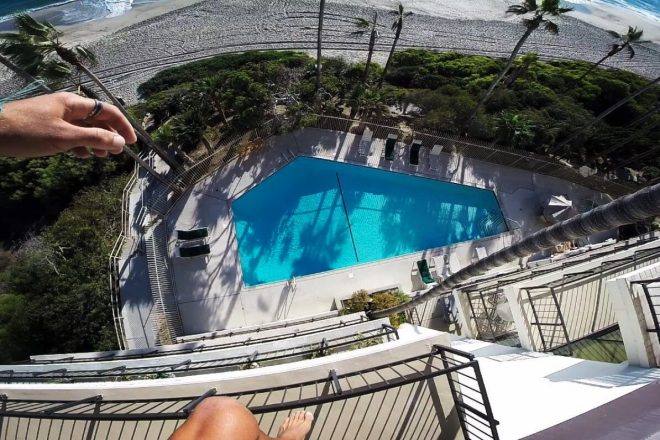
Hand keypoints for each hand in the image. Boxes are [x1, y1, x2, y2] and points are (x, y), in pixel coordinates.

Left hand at [0, 92, 137, 158]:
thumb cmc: (28, 131)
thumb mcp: (65, 137)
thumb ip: (95, 138)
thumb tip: (121, 142)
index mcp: (73, 103)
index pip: (107, 111)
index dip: (122, 126)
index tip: (133, 142)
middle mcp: (67, 107)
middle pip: (97, 120)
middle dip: (109, 136)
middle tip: (116, 154)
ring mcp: (56, 117)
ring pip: (85, 129)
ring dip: (95, 142)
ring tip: (100, 157)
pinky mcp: (47, 128)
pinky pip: (71, 135)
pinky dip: (80, 145)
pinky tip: (80, 155)